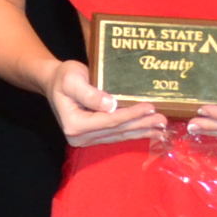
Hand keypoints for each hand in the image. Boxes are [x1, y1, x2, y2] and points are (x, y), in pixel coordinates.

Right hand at [42, 58, 166, 146]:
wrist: (54, 81)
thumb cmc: (63, 77)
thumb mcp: (73, 80)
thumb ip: (89, 93)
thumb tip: (111, 105)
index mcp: (74, 125)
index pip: (109, 121)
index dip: (131, 114)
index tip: (150, 107)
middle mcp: (80, 137)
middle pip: (117, 130)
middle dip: (141, 124)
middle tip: (163, 120)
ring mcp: (87, 139)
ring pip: (120, 135)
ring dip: (142, 131)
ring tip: (162, 128)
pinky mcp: (94, 136)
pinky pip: (117, 135)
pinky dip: (134, 132)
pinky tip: (149, 131)